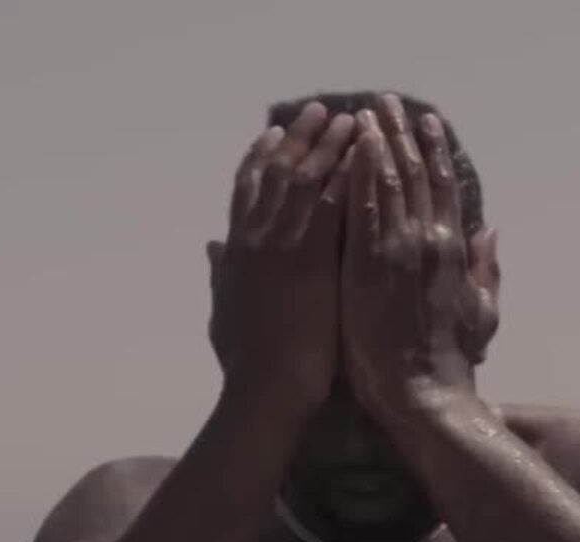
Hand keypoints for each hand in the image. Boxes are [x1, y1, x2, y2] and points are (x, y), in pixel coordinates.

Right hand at [208, 103, 356, 420]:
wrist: (265, 392)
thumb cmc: (247, 364)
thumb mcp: (222, 310)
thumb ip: (219, 273)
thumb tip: (212, 245)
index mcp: (236, 250)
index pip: (247, 188)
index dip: (262, 156)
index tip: (276, 131)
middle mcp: (255, 238)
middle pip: (277, 172)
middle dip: (299, 138)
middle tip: (320, 111)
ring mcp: (282, 246)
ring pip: (306, 179)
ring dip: (328, 145)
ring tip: (350, 120)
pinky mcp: (311, 259)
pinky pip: (333, 204)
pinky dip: (349, 175)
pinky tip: (367, 156)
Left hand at [340, 96, 499, 419]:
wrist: (423, 394)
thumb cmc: (451, 360)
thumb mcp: (482, 310)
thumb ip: (487, 267)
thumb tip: (490, 231)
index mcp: (454, 250)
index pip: (442, 187)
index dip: (433, 150)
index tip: (423, 121)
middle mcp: (428, 240)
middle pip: (413, 174)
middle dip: (400, 134)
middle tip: (385, 102)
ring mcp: (396, 250)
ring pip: (387, 182)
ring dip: (376, 143)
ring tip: (366, 114)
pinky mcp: (367, 265)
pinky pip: (361, 208)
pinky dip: (358, 174)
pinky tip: (353, 149)